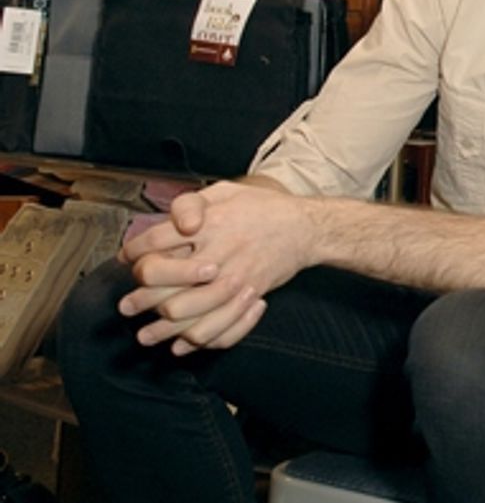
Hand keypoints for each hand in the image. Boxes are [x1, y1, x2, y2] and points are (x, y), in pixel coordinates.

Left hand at [118, 182, 313, 353]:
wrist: (306, 228)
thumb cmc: (262, 208)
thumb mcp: (226, 191)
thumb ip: (193, 203)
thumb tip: (171, 223)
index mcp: (210, 223)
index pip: (157, 241)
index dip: (134, 252)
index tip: (126, 259)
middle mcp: (219, 251)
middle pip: (164, 279)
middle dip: (139, 296)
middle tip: (126, 306)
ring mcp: (234, 278)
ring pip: (186, 310)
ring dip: (160, 328)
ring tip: (146, 335)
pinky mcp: (249, 296)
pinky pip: (219, 326)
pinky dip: (198, 340)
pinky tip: (183, 343)